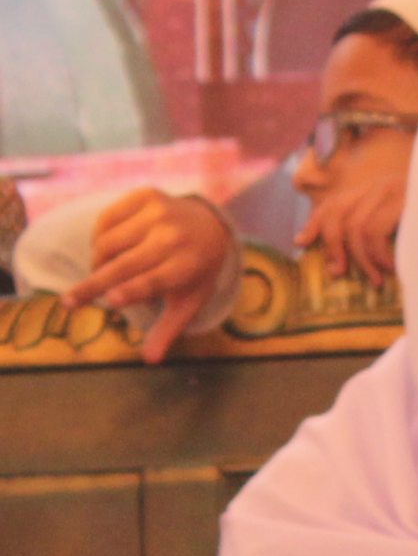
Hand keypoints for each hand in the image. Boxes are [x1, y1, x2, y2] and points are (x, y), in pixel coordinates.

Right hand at [62, 188, 232, 362]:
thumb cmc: (195, 272)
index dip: (132, 291)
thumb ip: (169, 329)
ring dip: (97, 262)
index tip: (110, 301)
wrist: (210, 225)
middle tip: (68, 303)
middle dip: (94, 284)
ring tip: (100, 274)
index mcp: (189, 266)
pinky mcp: (145, 196)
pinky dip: (100, 237)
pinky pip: (107, 219)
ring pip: (110, 241)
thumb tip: (150, 360)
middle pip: (126, 264)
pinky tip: (105, 250)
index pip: (155, 281)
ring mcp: (159, 213)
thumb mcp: (190, 301)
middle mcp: (174, 237)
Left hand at [295, 171, 405, 286]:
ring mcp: (393, 190)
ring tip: (376, 280)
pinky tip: (390, 268)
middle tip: (338, 273)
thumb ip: (377, 233)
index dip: (314, 222)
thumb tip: (342, 262)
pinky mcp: (405, 201)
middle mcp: (380, 185)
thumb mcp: (404, 230)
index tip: (300, 242)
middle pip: (337, 211)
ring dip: (362, 260)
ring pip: (355, 226)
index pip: (335, 202)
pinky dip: (377, 256)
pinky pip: (374, 231)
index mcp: (375, 190)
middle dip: (332, 245)